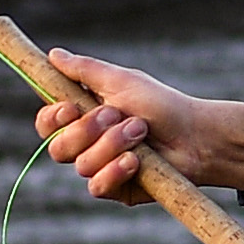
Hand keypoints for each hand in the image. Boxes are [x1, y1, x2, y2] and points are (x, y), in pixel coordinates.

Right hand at [30, 55, 243, 201]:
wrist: (196, 135)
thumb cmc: (161, 104)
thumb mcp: (122, 81)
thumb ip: (85, 70)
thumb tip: (53, 54)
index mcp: (83, 115)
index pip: (47, 122)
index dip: (51, 118)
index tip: (69, 108)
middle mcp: (87, 143)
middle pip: (57, 147)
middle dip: (87, 131)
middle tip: (118, 115)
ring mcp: (100, 167)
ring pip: (81, 165)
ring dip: (112, 145)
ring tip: (142, 131)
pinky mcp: (115, 188)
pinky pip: (97, 186)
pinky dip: (116, 170)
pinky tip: (137, 161)